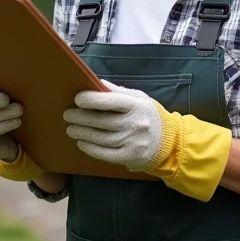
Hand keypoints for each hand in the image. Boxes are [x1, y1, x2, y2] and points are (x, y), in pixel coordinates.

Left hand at [65, 80, 233, 201]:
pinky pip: (104, 154)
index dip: (91, 99)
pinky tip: (82, 143)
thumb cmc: (150, 116)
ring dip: (82, 133)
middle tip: (68, 114)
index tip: (77, 98)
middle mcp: (134, 124)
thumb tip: (96, 83)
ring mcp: (132, 142)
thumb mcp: (139, 98)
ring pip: (100, 138)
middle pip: (101, 121)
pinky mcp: (129, 157)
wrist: (171, 143)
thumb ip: (118, 92)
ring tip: (71, 128)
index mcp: (136, 106)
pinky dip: (90, 148)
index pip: (110, 101)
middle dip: (80, 117)